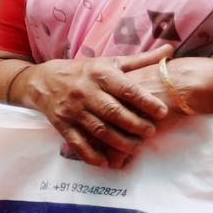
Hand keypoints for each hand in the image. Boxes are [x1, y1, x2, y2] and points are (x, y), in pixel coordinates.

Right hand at [13, 46, 174, 169]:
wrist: (43, 81)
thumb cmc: (84, 71)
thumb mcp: (110, 62)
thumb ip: (140, 60)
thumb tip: (169, 50)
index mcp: (100, 74)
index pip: (125, 89)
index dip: (145, 101)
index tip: (161, 111)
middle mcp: (85, 92)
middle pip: (113, 112)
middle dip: (135, 125)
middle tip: (151, 132)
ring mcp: (73, 110)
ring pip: (99, 130)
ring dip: (119, 142)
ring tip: (136, 148)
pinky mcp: (62, 125)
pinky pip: (78, 143)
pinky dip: (92, 155)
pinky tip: (107, 162)